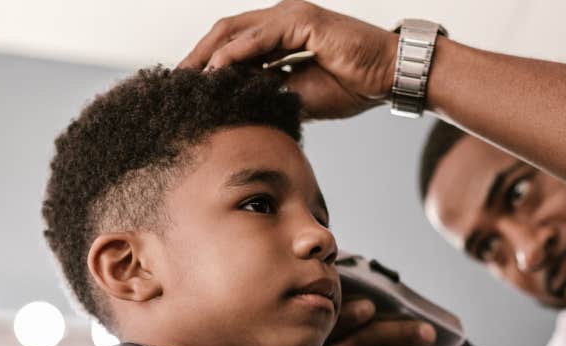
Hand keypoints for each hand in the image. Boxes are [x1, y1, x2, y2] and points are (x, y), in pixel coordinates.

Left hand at [179, 1, 397, 119]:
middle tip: (175, 83)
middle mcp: (281, 21)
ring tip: (186, 79)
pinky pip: (259, 37)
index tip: (187, 89)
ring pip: (236, 31)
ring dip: (207, 55)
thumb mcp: (301, 95)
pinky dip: (234, 54)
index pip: (234, 46)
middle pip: (226, 33)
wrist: (390, 76)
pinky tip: (216, 72)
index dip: (207, 65)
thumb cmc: (354, 85)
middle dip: (197, 57)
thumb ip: (272, 94)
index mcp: (281, 35)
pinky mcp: (302, 21)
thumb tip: (242, 109)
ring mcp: (291, 17)